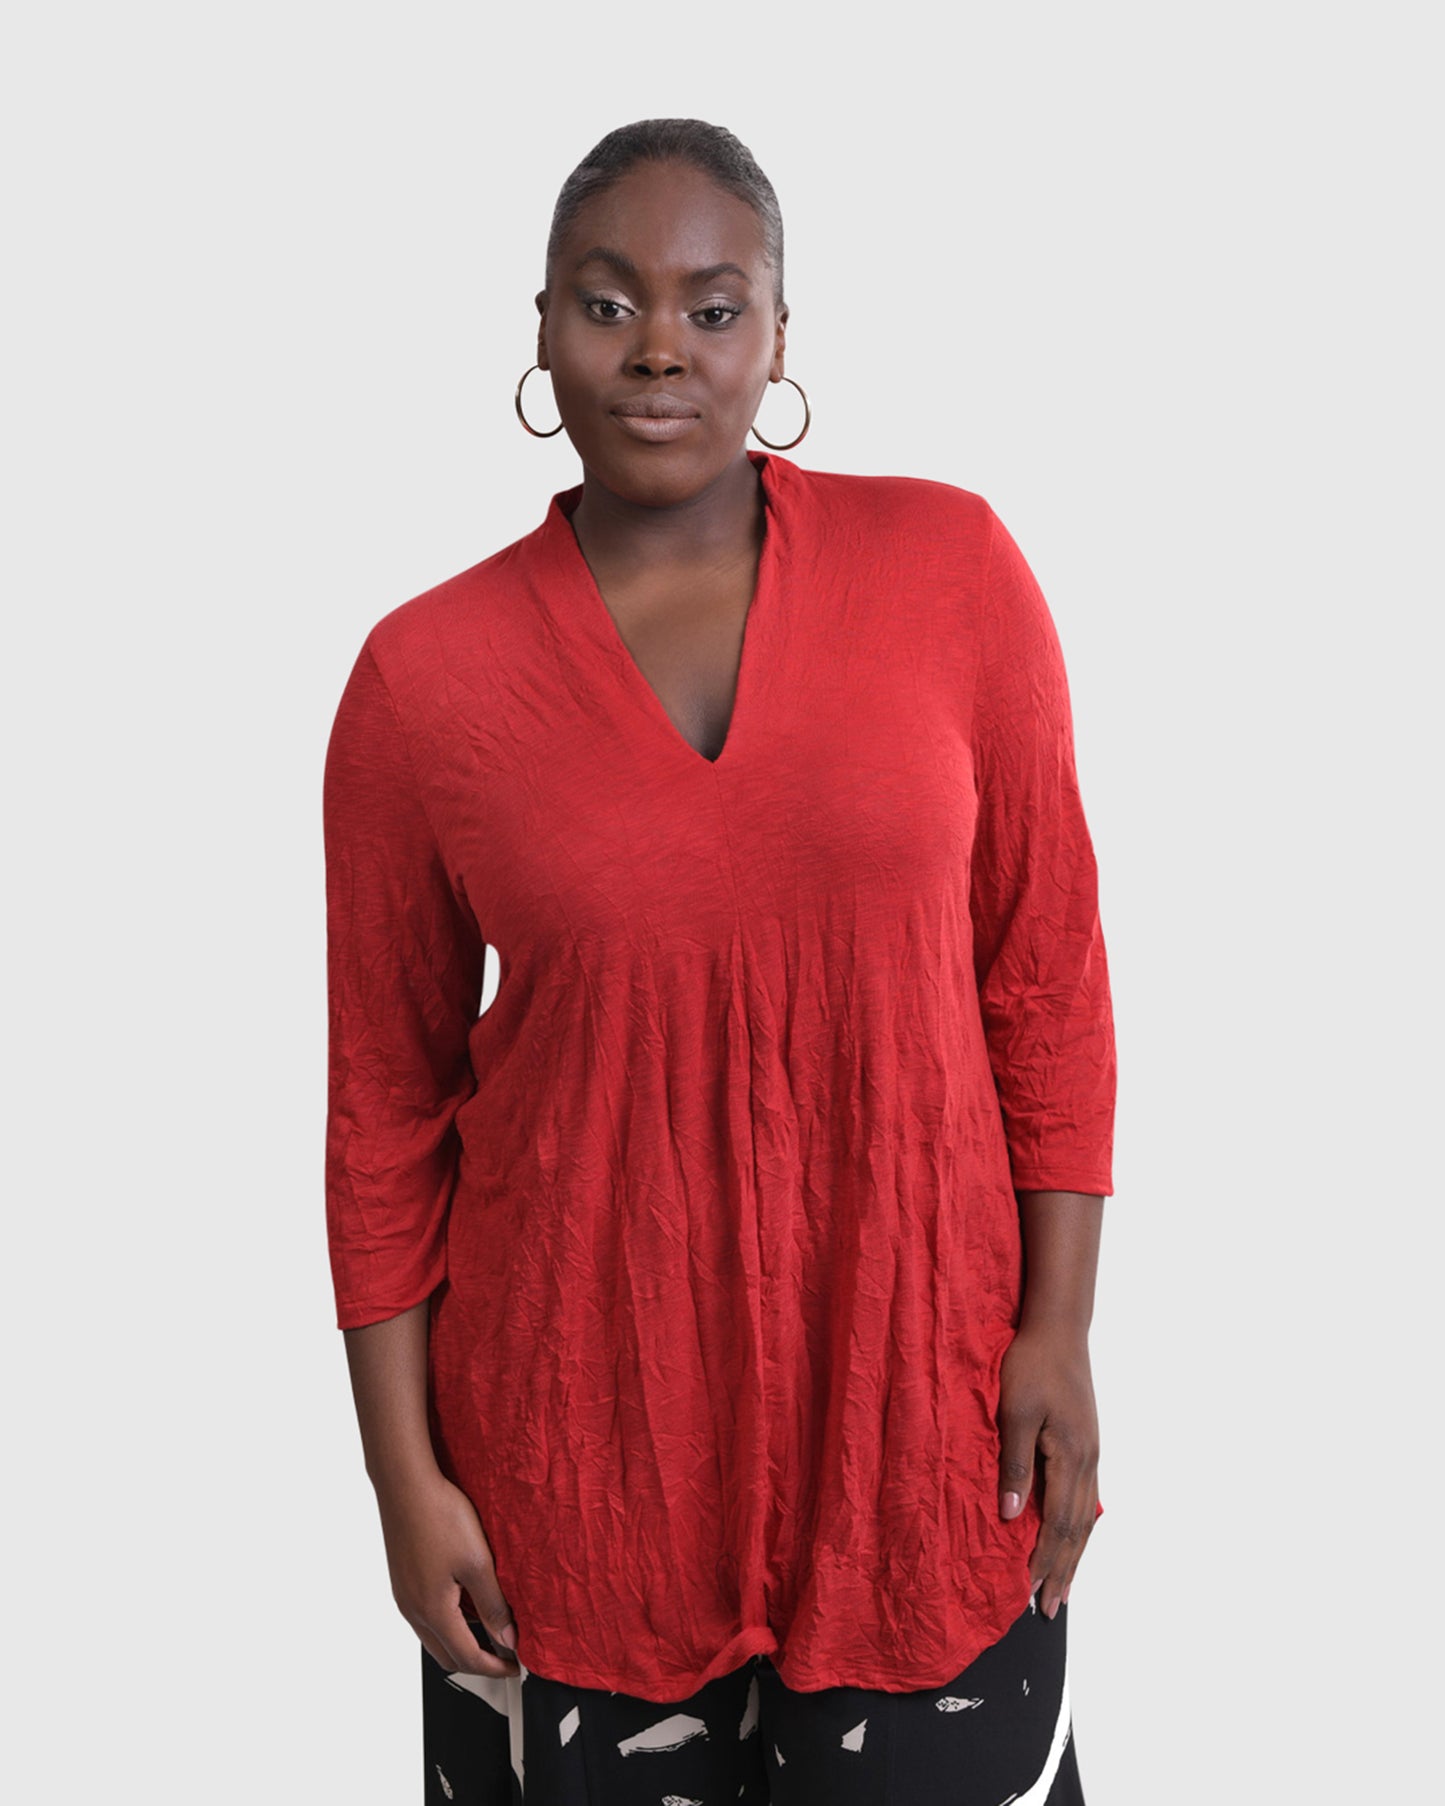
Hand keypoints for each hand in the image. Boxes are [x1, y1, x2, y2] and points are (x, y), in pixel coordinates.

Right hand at [374, 1464, 520, 1675]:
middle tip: (503, 1654)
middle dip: (476, 1663)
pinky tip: (464, 1601)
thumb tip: (507, 1638)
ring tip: (488, 1626)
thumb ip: (493, 1604)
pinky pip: (425, 1617)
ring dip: (460, 1642)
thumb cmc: (440, 1517)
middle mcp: (413, 1610)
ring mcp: (404, 1597)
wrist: (405, 1485)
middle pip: (446, 1656)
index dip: (494, 1666)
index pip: (467, 1657)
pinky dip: (447, 1622)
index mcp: (433, 1611)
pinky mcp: (402, 1581)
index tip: (515, 1665)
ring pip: (433, 1638)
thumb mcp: (478, 1562)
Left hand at [997, 1324, 1099, 1618]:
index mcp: (1070, 1456)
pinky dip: (1080, 1529)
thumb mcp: (1015, 1412)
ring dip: (1074, 1556)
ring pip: (1086, 1519)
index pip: (1058, 1524)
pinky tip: (1074, 1539)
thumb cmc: (1030, 1365)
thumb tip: (1012, 1517)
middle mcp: (1088, 1462)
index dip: (1045, 1561)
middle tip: (1051, 1609)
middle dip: (1063, 1571)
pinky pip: (1086, 1499)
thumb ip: (1015, 1465)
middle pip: (1077, 1531)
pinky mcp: (1087, 1444)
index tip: (1031, 1594)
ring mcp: (1092, 1454)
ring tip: (1064, 1588)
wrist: (1058, 1329)